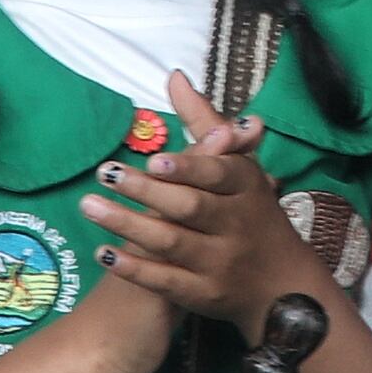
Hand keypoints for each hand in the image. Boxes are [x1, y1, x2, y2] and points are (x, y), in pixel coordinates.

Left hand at [76, 77, 331, 334]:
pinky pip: (165, 281)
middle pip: (189, 207)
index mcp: (246, 188)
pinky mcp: (204, 295)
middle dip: (146, 192)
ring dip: (128, 225)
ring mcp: (220, 263)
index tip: (155, 159)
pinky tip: (103, 253)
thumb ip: (205, 124)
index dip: (188, 167)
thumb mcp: (240, 167)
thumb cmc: (253, 213)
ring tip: (89, 205)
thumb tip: (174, 77)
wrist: (283, 287)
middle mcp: (236, 225)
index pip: (218, 175)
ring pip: (171, 243)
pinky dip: (134, 267)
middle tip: (105, 173)